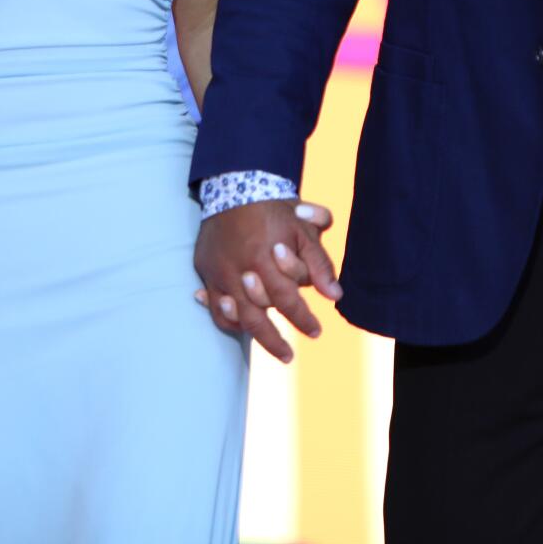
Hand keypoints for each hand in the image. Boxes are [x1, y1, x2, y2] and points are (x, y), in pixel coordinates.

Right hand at [194, 201, 340, 363]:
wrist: (233, 188)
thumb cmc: (274, 210)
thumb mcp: (303, 229)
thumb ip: (319, 262)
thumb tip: (335, 295)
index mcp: (265, 257)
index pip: (286, 299)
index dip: (302, 319)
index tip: (315, 332)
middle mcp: (240, 269)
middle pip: (258, 315)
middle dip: (275, 338)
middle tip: (289, 355)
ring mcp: (220, 273)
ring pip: (236, 316)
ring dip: (255, 337)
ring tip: (273, 352)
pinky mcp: (206, 272)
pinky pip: (215, 306)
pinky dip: (228, 319)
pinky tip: (241, 327)